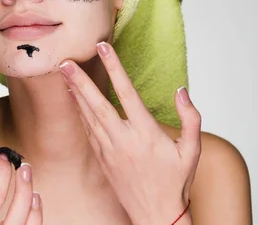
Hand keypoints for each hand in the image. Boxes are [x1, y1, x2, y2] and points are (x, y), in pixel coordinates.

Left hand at [59, 42, 200, 224]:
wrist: (157, 214)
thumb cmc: (175, 182)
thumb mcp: (193, 150)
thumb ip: (191, 118)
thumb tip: (182, 92)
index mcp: (146, 133)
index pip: (127, 93)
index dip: (114, 68)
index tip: (102, 49)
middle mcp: (124, 139)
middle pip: (97, 104)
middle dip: (80, 81)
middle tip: (65, 62)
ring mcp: (110, 150)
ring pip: (88, 116)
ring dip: (75, 94)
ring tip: (64, 74)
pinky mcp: (103, 159)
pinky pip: (88, 131)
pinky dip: (79, 113)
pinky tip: (74, 100)